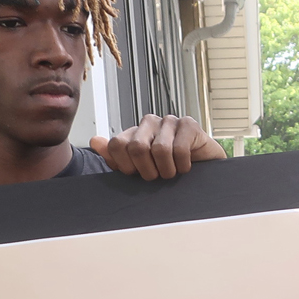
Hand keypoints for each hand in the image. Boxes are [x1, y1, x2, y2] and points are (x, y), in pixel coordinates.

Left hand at [90, 114, 226, 179]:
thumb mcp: (138, 171)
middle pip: (136, 146)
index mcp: (134, 133)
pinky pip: (179, 148)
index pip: (117, 145)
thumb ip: (115, 158)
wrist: (203, 177)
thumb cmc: (169, 172)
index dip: (126, 166)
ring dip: (167, 171)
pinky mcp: (189, 124)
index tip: (137, 175)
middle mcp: (149, 123)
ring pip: (159, 149)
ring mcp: (169, 121)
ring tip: (173, 173)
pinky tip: (187, 166)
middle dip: (147, 171)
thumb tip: (95, 141)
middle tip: (157, 177)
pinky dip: (183, 165)